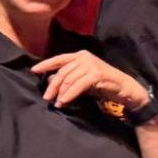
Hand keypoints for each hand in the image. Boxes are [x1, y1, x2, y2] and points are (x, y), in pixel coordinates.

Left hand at [31, 50, 148, 111]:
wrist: (123, 88)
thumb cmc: (102, 84)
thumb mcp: (82, 80)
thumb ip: (68, 78)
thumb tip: (50, 80)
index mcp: (80, 55)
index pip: (59, 59)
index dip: (45, 65)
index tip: (34, 71)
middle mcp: (84, 57)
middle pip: (62, 72)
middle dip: (53, 86)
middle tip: (46, 98)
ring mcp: (91, 64)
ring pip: (69, 79)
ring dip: (61, 93)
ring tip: (56, 103)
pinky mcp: (96, 74)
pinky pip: (78, 85)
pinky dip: (70, 94)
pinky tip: (64, 101)